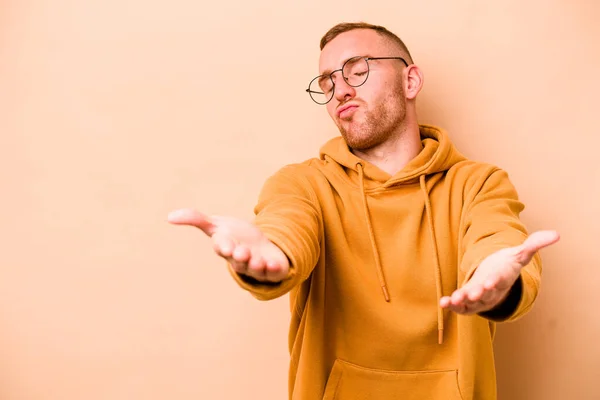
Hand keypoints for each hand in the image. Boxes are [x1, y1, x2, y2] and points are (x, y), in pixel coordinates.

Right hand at [167, 208, 289, 282]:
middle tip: (241, 251)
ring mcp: (257, 267)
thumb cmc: (236, 236)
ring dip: (256, 265)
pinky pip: (274, 273)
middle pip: (239, 261)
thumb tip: (169, 216)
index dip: (224, 246)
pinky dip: (275, 270)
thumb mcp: (218, 225)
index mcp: (227, 249)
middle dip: (240, 257)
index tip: (225, 244)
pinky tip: (275, 264)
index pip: (223, 248)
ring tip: (257, 260)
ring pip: (255, 269)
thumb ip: (196, 219)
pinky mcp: (274, 270)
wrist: (261, 245)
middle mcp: (241, 261)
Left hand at [440, 230, 559, 314]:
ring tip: (451, 300)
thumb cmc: (507, 265)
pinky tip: (442, 302)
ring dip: (461, 301)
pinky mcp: (468, 301)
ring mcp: (479, 297)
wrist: (497, 281)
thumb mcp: (519, 254)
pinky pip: (460, 306)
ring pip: (471, 302)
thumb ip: (533, 245)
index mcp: (502, 278)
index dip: (495, 281)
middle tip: (471, 295)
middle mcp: (490, 290)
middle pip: (485, 294)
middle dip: (478, 294)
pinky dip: (452, 305)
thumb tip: (556, 234)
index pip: (500, 280)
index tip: (490, 282)